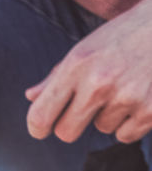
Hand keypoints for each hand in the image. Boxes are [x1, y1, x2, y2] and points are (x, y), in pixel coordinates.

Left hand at [26, 0, 151, 143]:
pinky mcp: (150, 111)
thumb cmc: (125, 34)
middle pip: (66, 133)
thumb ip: (57, 75)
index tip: (41, 129)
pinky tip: (140, 95)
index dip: (38, 127)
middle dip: (72, 124)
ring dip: (110, 114)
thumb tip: (31, 97)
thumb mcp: (87, 47)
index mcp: (77, 64)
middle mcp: (99, 82)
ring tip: (125, 85)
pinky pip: (125, 135)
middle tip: (88, 105)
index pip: (40, 115)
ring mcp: (126, 97)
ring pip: (101, 129)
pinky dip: (131, 122)